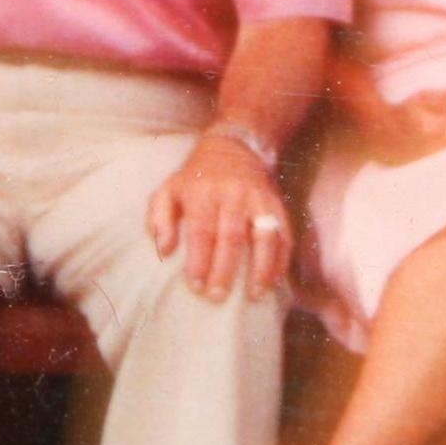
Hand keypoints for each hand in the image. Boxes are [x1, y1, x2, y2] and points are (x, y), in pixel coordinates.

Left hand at [147, 134, 292, 303]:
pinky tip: (273, 282)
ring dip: (261, 269)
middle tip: (217, 297)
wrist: (233, 147)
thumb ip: (160, 219)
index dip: (199, 260)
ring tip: (254, 295)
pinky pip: (285, 235)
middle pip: (232, 237)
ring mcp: (259, 200)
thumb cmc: (196, 178)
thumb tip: (164, 251)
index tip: (195, 286)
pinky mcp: (277, 206)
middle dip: (225, 270)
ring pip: (265, 237)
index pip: (202, 231)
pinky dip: (280, 260)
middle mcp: (234, 195)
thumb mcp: (169, 189)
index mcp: (204, 192)